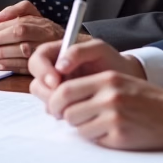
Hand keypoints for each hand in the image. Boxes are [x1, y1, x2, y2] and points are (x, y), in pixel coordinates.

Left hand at [0, 1, 78, 72]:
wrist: (69, 45)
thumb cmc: (43, 28)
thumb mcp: (31, 13)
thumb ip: (12, 11)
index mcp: (42, 23)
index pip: (21, 24)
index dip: (3, 30)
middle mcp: (46, 36)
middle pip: (22, 37)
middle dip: (3, 41)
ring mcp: (47, 51)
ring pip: (25, 52)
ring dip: (6, 54)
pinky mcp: (45, 66)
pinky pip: (28, 66)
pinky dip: (13, 66)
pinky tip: (1, 64)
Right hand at [27, 39, 144, 104]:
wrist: (126, 82)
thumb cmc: (113, 62)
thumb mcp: (100, 50)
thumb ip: (79, 51)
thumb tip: (60, 65)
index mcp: (57, 53)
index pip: (38, 59)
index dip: (42, 71)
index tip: (56, 81)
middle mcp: (53, 71)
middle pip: (36, 82)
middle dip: (47, 92)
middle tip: (63, 100)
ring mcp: (57, 89)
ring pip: (43, 98)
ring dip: (53, 104)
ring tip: (74, 106)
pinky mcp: (63, 104)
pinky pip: (53, 110)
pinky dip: (61, 112)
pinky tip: (77, 112)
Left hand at [44, 70, 162, 149]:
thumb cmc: (146, 99)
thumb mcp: (120, 82)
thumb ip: (92, 86)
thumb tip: (59, 99)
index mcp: (108, 79)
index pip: (66, 89)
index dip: (54, 101)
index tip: (53, 107)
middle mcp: (110, 96)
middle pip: (67, 110)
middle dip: (62, 116)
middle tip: (64, 119)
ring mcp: (114, 117)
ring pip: (78, 127)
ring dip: (81, 127)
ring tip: (96, 123)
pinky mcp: (119, 136)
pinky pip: (93, 139)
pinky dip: (96, 138)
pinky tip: (110, 132)